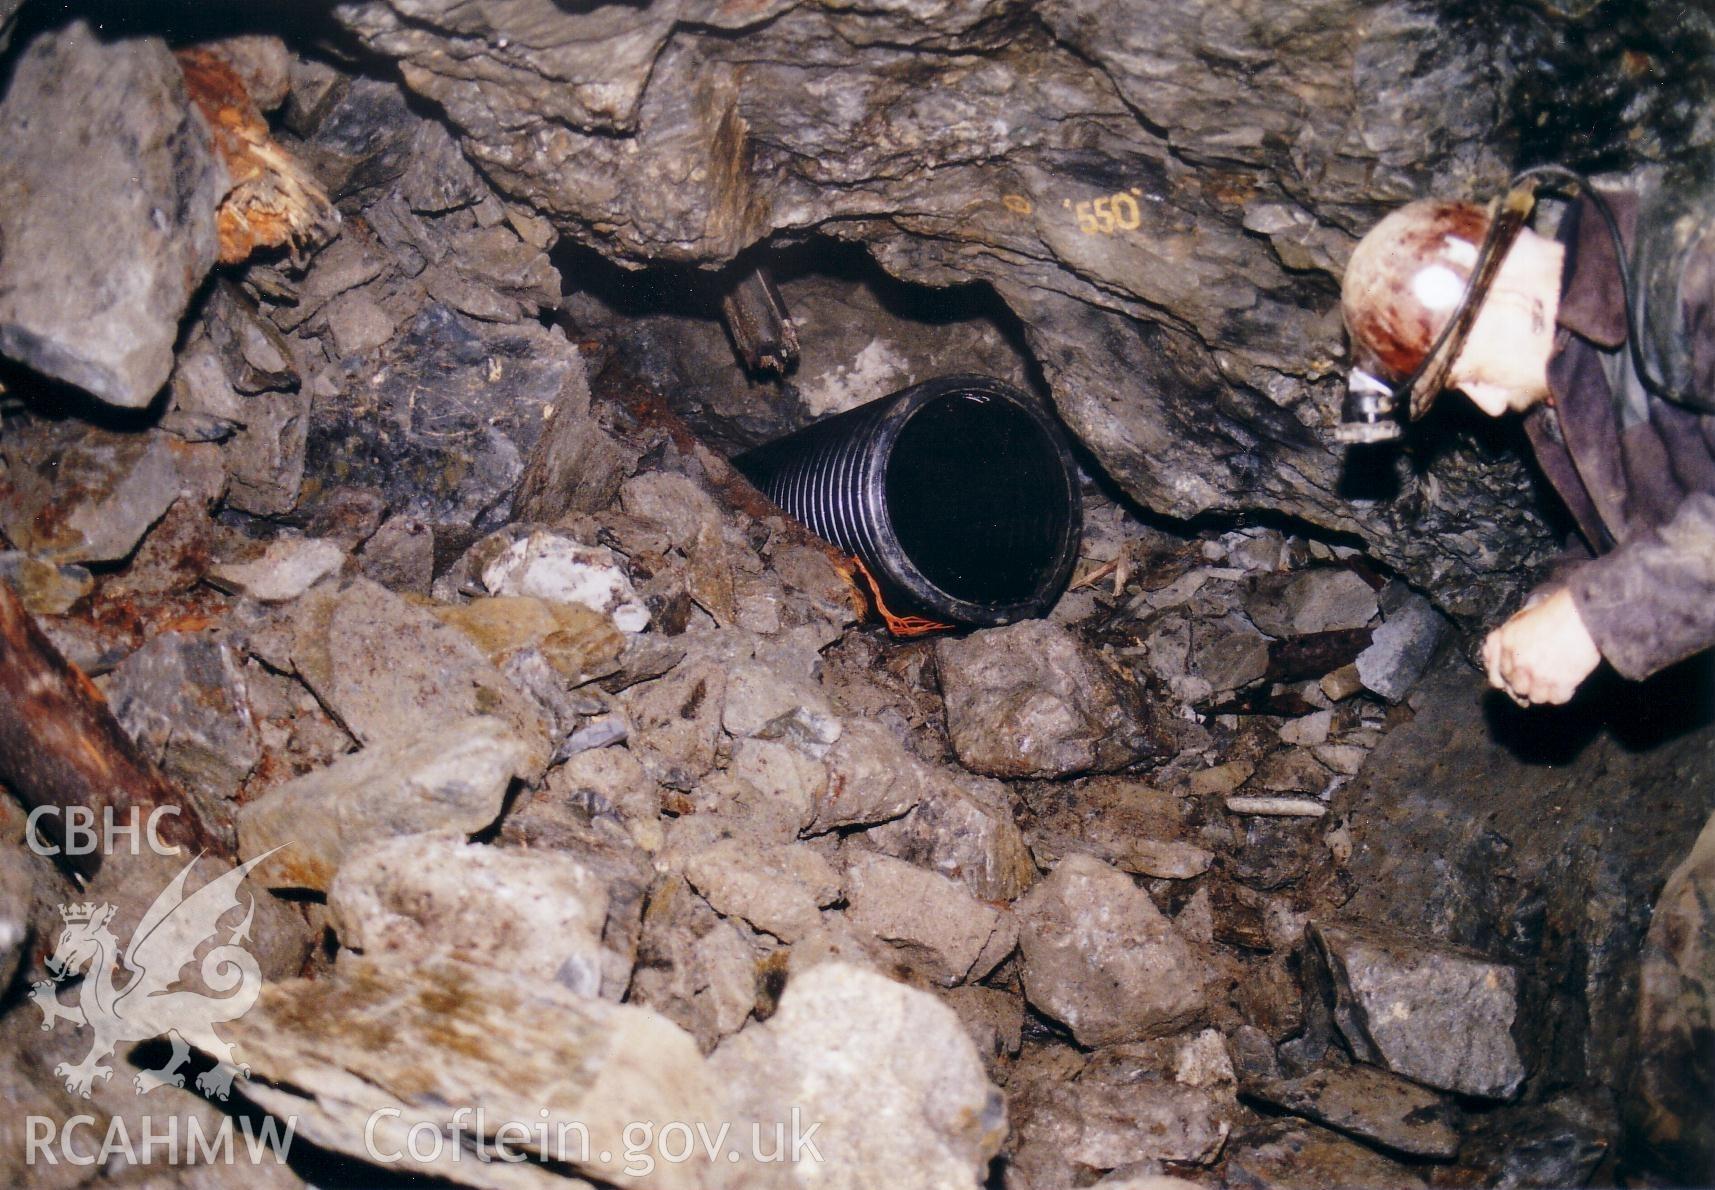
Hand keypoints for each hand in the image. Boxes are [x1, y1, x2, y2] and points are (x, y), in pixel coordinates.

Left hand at [1482, 588, 1600, 705]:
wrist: (1585, 614)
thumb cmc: (1558, 610)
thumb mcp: (1523, 617)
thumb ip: (1507, 638)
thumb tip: (1493, 656)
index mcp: (1507, 642)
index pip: (1497, 674)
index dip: (1508, 680)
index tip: (1518, 681)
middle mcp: (1519, 660)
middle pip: (1517, 688)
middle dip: (1528, 685)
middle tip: (1542, 679)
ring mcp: (1538, 674)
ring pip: (1536, 697)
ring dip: (1545, 691)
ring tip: (1556, 678)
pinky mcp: (1560, 683)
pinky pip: (1557, 699)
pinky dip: (1563, 693)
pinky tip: (1568, 681)